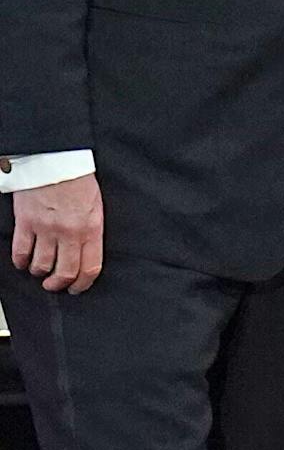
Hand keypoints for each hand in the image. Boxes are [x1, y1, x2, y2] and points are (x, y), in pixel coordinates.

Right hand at [10, 173, 103, 293]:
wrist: (56, 160)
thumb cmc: (77, 181)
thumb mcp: (96, 207)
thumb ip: (92, 231)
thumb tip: (88, 252)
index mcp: (91, 229)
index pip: (89, 267)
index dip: (82, 284)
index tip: (77, 288)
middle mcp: (69, 232)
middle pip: (65, 272)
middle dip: (59, 284)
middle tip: (55, 285)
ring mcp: (46, 228)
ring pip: (41, 264)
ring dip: (39, 272)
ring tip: (40, 272)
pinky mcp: (25, 222)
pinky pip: (21, 251)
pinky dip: (21, 261)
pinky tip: (23, 262)